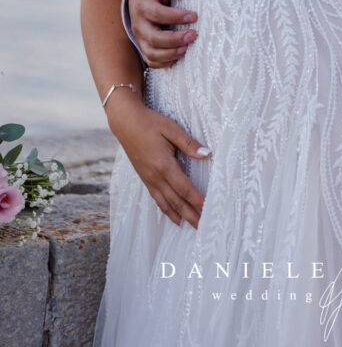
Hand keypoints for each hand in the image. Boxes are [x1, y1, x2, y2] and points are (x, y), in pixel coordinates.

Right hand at [106, 96, 209, 227]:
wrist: (126, 122)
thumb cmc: (150, 123)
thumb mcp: (172, 128)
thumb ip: (189, 143)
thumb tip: (206, 153)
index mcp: (163, 165)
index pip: (184, 187)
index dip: (196, 199)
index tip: (208, 208)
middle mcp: (155, 176)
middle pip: (175, 201)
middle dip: (189, 214)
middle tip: (202, 227)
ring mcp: (148, 179)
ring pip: (164, 203)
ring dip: (178, 216)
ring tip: (189, 226)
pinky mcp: (144, 178)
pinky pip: (156, 198)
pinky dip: (165, 209)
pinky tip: (172, 214)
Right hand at [129, 0, 195, 68]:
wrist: (139, 0)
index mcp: (142, 5)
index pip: (157, 14)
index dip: (175, 17)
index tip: (193, 16)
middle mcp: (139, 24)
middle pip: (154, 38)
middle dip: (175, 39)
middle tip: (193, 35)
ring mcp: (140, 38)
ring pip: (152, 53)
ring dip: (171, 53)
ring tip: (188, 47)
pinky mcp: (144, 48)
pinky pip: (152, 61)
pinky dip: (165, 62)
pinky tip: (180, 55)